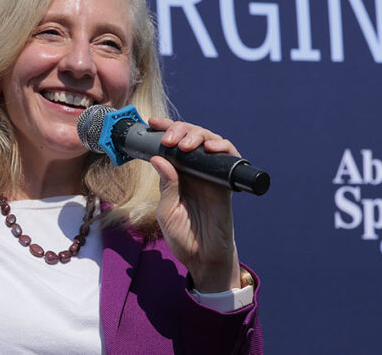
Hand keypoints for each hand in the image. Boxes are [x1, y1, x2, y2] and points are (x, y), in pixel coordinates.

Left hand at [148, 117, 242, 292]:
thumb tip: (159, 158)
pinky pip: (228, 157)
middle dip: (179, 129)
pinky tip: (210, 148)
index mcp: (176, 174)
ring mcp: (211, 174)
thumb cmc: (183, 236)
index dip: (164, 130)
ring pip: (209, 140)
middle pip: (190, 136)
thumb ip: (166, 185)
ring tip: (184, 145)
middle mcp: (194, 170)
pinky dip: (221, 147)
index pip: (171, 144)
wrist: (203, 257)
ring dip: (197, 135)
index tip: (153, 124)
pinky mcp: (226, 182)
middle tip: (169, 139)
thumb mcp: (166, 211)